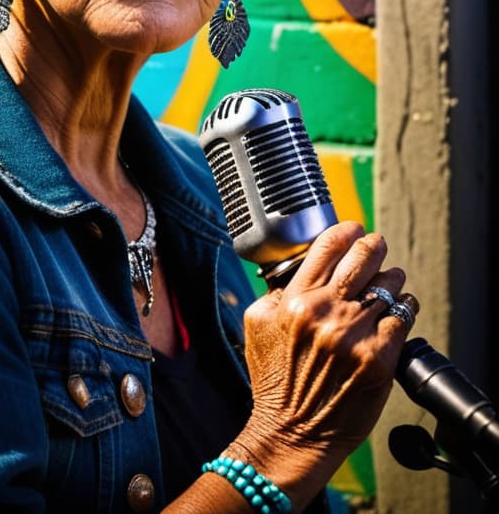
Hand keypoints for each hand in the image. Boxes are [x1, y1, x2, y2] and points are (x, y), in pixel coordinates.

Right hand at [230, 221, 417, 508]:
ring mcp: (355, 335)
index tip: (352, 229)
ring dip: (390, 278)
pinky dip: (404, 306)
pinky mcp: (379, 358)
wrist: (292, 432)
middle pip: (364, 255)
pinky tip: (398, 308)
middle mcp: (326, 312)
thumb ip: (277, 291)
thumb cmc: (274, 381)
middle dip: (373, 246)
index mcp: (295, 300)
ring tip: (388, 283)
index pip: (329, 245)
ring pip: (388, 283)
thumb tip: (301, 268)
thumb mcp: (257, 325)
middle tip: (375, 247)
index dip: (346, 230)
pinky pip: (404, 315)